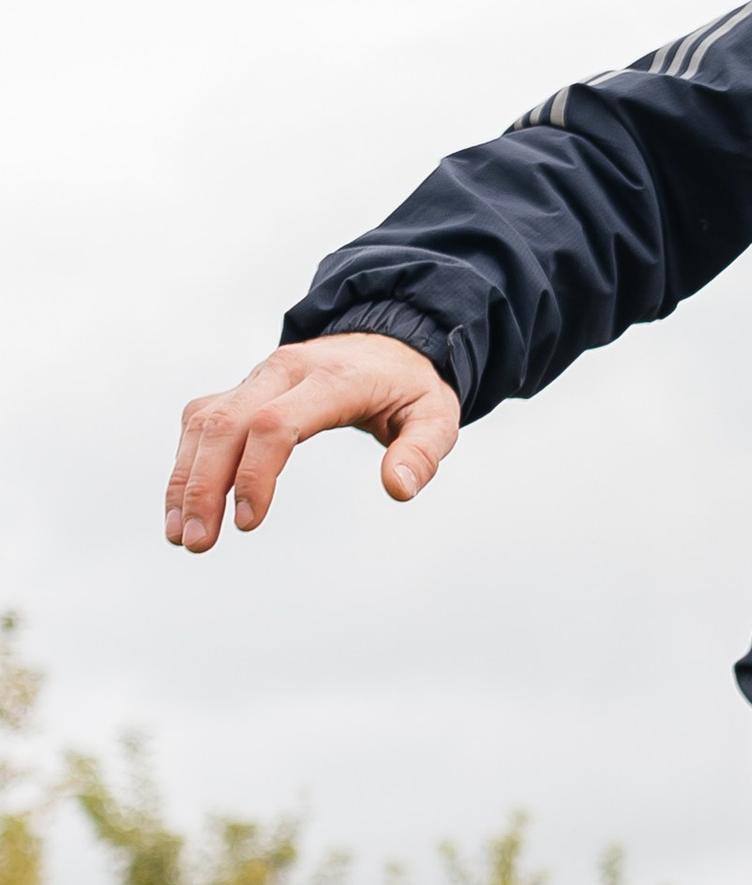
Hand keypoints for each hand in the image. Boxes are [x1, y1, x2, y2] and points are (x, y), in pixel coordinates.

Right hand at [165, 331, 461, 551]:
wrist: (387, 341)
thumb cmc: (411, 387)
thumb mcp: (438, 417)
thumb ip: (422, 453)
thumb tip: (398, 490)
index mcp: (333, 380)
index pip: (276, 422)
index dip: (255, 472)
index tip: (248, 522)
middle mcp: (284, 371)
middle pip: (226, 423)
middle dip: (203, 485)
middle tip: (197, 543)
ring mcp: (259, 376)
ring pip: (204, 421)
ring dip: (184, 479)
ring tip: (181, 536)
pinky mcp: (244, 388)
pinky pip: (202, 420)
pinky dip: (186, 462)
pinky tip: (181, 506)